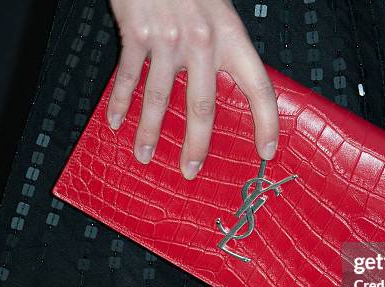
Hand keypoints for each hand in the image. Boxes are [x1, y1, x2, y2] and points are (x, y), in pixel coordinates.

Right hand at [107, 0, 278, 178]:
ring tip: (146, 157)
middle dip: (197, 146)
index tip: (267, 150)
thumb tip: (231, 89)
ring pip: (161, 98)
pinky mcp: (137, 34)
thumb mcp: (222, 12)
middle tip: (192, 172)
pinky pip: (128, 76)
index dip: (266, 123)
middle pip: (203, 107)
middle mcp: (203, 43)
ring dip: (151, 133)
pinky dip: (120, 101)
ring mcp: (168, 40)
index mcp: (232, 37)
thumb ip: (226, 50)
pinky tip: (116, 122)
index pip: (258, 89)